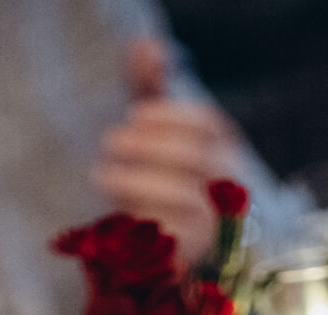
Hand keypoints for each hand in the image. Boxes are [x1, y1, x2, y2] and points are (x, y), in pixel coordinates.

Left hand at [93, 40, 244, 266]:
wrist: (165, 242)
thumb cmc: (157, 174)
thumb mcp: (153, 128)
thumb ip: (150, 86)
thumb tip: (147, 46)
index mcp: (223, 148)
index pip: (206, 124)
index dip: (169, 117)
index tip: (135, 116)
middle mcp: (225, 185)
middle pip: (196, 159)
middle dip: (150, 147)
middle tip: (110, 142)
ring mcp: (212, 222)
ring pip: (185, 200)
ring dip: (139, 183)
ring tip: (102, 175)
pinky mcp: (191, 255)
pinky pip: (169, 237)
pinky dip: (139, 222)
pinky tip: (115, 212)